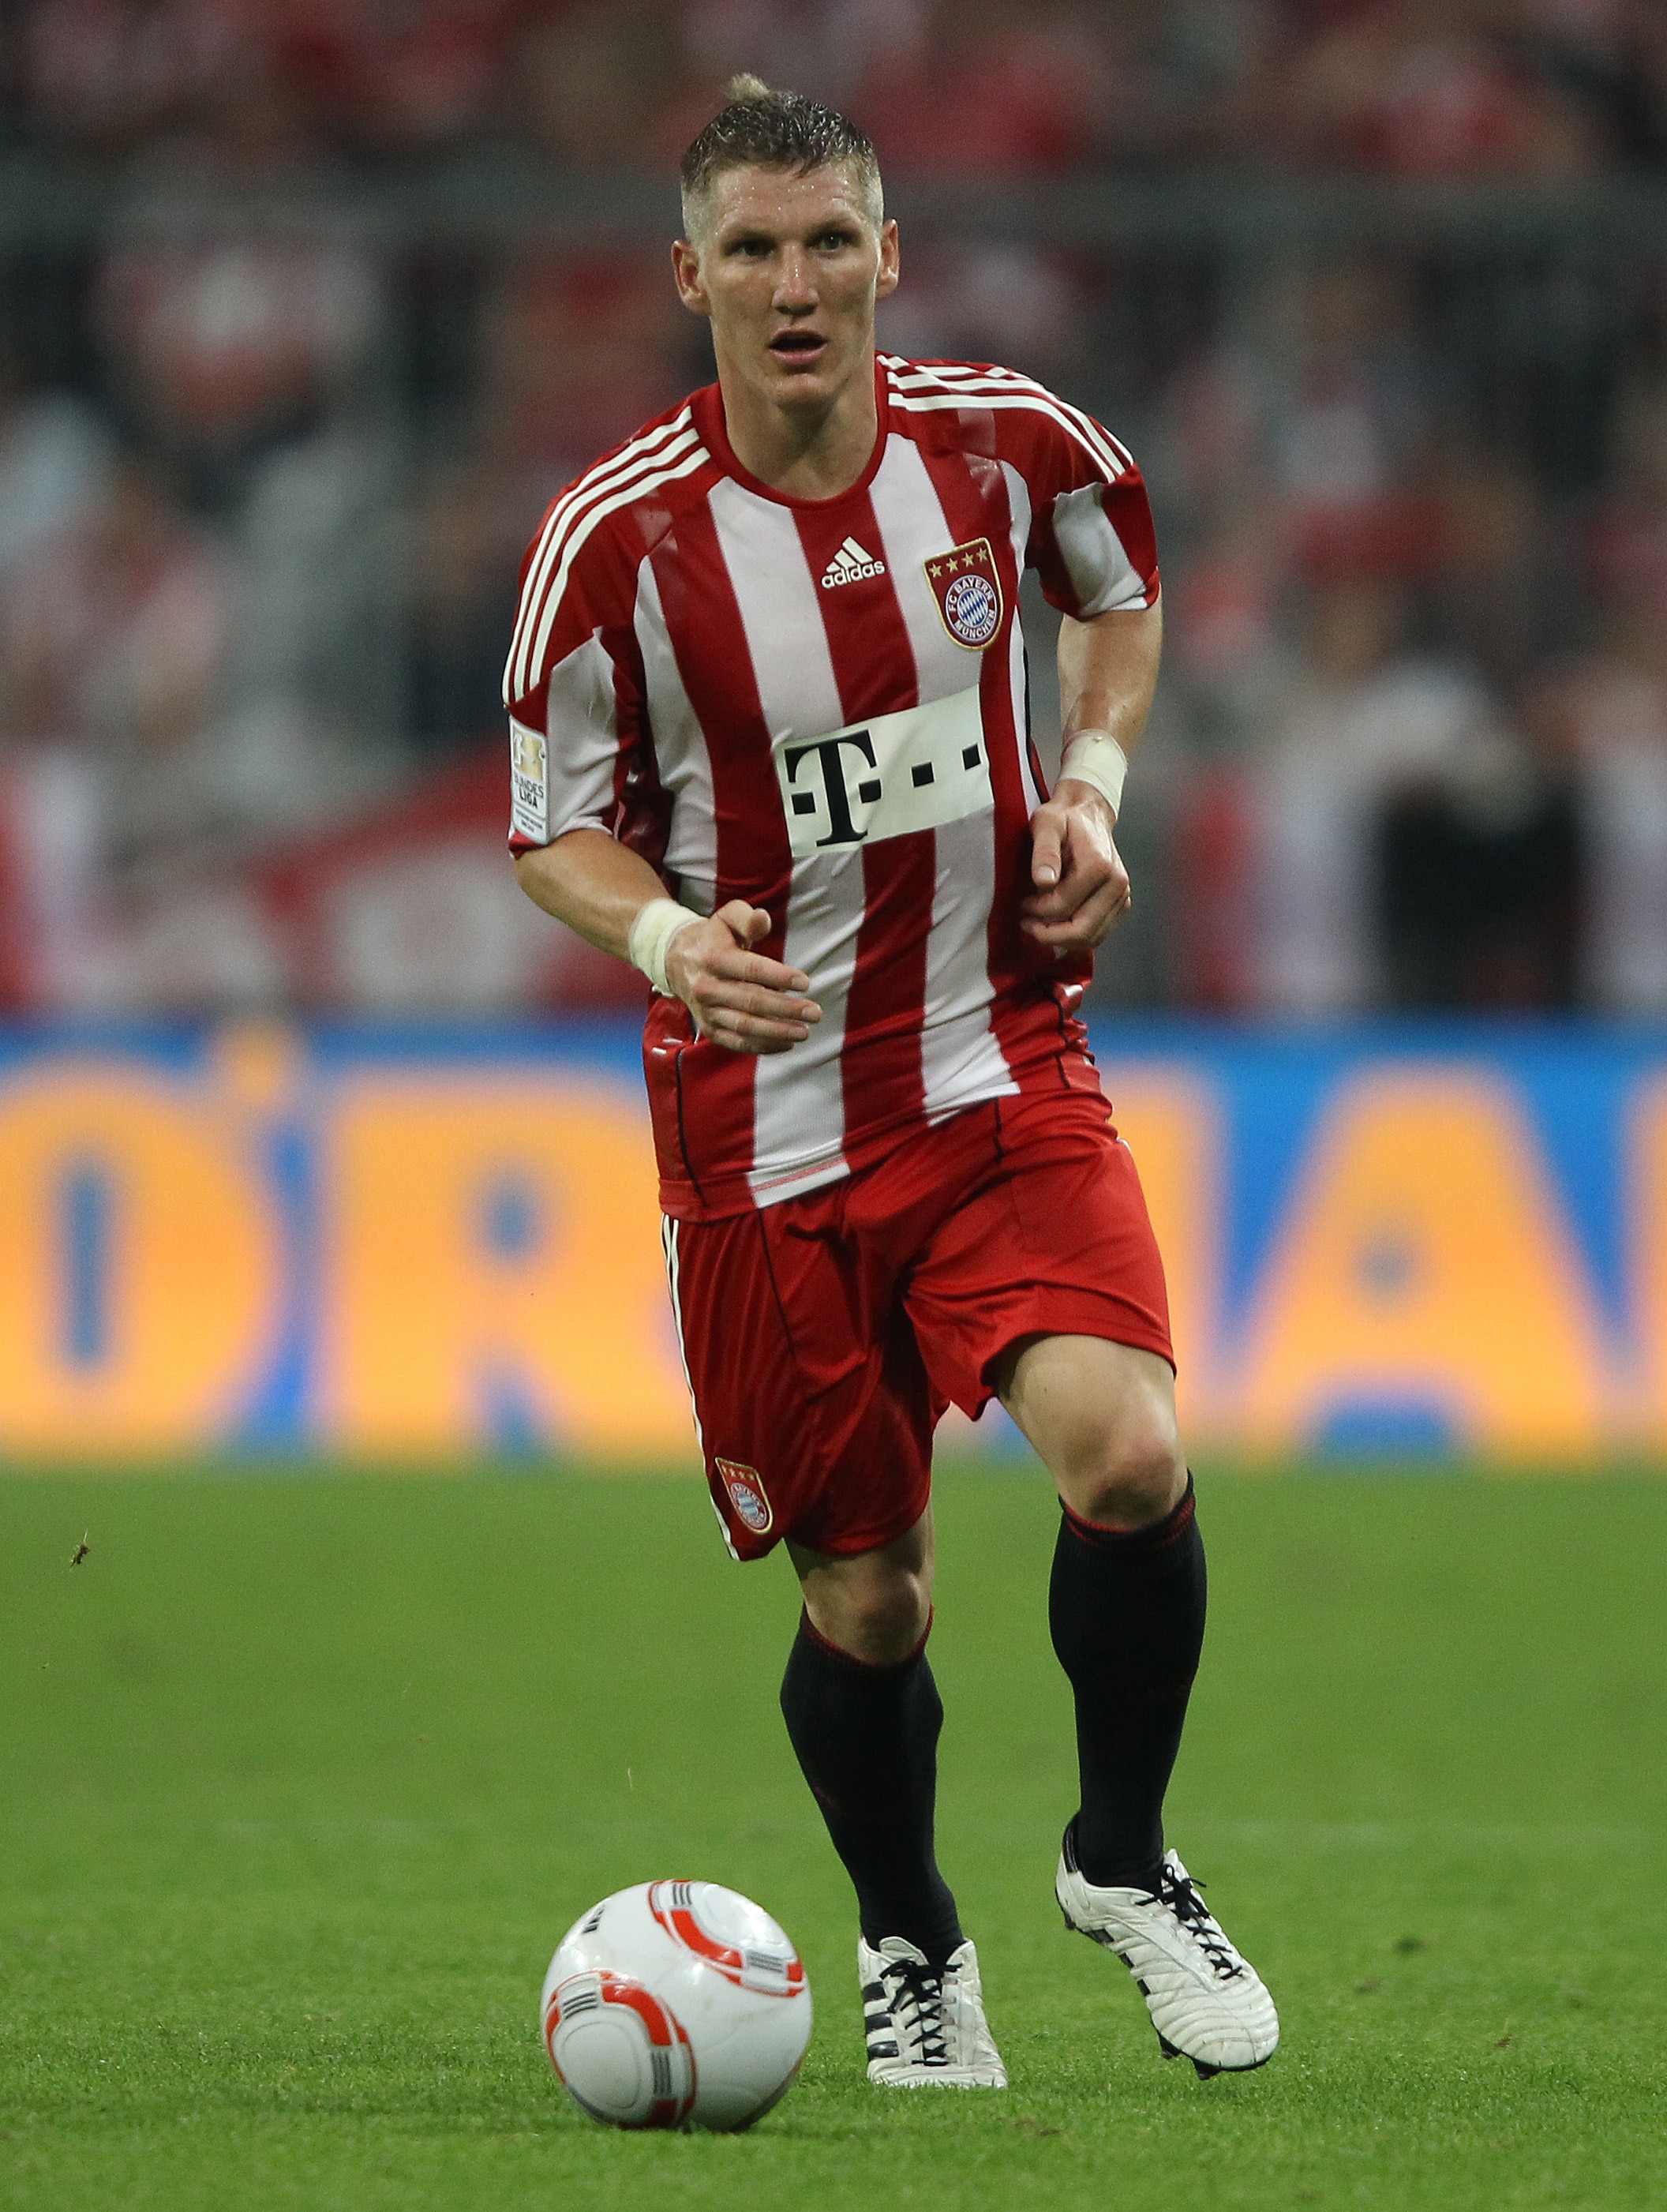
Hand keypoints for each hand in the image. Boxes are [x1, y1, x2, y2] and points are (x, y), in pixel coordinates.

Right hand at [664, 900, 822, 1053]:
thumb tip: (763, 918)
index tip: (805, 983)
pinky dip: (763, 1046)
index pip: (750, 969)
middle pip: (751, 1002)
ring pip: (745, 1026)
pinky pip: (737, 1042)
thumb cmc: (713, 937)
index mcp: (713, 957)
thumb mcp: (727, 917)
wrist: (676, 960)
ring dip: (777, 1032)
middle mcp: (707, 987)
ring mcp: (707, 1011)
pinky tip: (787, 1043)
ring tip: (804, 1032)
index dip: (779, 977)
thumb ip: (746, 917)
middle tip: (814, 1012)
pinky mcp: (709, 1029)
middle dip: (786, 1009)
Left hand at [1022, 780, 1131, 949]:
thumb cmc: (1065, 819)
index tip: (1023, 904)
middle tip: (1029, 924)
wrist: (1088, 813)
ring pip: (1092, 938)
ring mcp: (1122, 896)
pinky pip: (1098, 934)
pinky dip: (1076, 937)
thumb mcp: (1046, 824)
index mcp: (1099, 865)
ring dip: (1061, 939)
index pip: (1064, 906)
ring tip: (1040, 924)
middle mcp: (1116, 883)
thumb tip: (1043, 881)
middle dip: (1050, 934)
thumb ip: (1044, 852)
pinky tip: (1058, 924)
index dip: (1038, 911)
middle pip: (1082, 931)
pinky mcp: (1121, 904)